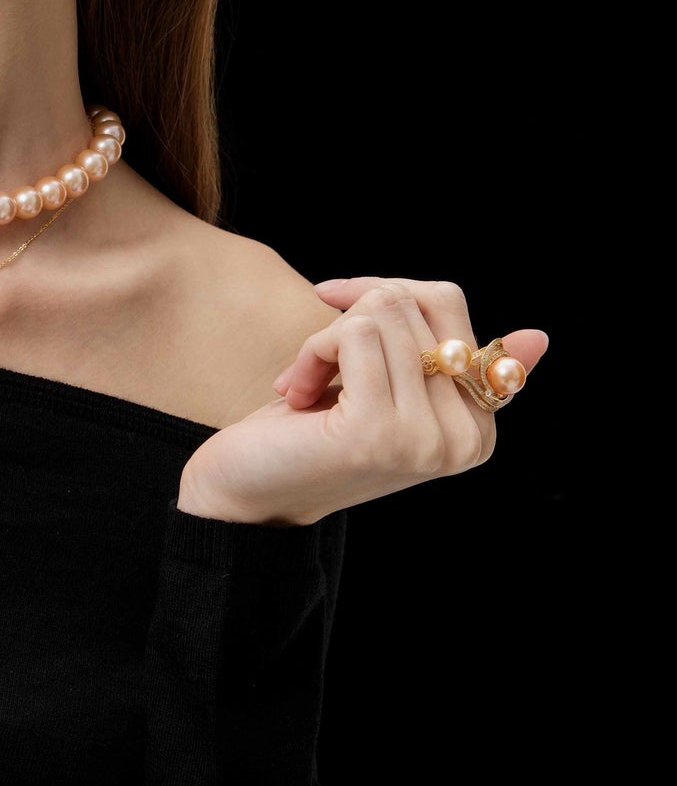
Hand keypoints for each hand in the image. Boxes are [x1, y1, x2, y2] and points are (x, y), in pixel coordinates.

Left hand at [178, 277, 549, 526]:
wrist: (245, 494)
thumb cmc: (311, 433)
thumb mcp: (385, 389)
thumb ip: (449, 360)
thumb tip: (540, 336)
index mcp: (478, 427)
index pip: (449, 304)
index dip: (383, 292)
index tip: (339, 314)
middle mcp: (465, 439)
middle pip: (414, 301)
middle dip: (351, 316)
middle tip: (320, 364)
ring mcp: (426, 438)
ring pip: (382, 313)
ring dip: (324, 339)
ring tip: (307, 384)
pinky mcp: (379, 431)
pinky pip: (351, 335)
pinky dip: (310, 351)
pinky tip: (295, 392)